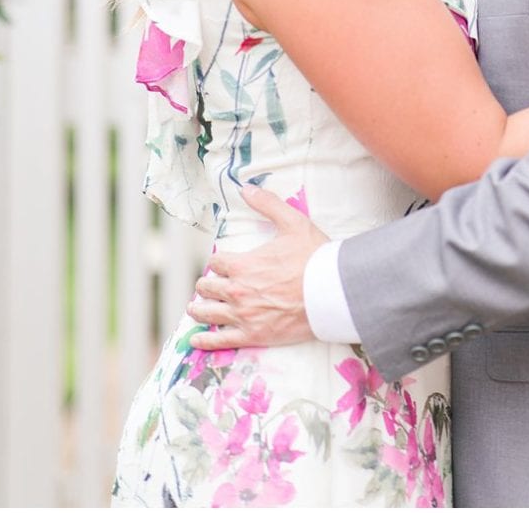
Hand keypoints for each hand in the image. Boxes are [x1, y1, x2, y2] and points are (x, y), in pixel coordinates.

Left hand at [187, 184, 327, 350]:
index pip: (216, 262)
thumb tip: (247, 188)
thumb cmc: (314, 258)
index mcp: (242, 265)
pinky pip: (221, 340)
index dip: (219, 262)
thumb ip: (267, 204)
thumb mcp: (292, 223)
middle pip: (207, 288)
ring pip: (208, 313)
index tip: (222, 264)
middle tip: (206, 287)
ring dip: (199, 310)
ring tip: (194, 309)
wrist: (333, 293)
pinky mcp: (254, 336)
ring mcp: (244, 316)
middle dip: (206, 285)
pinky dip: (206, 341)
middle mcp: (237, 291)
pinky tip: (195, 340)